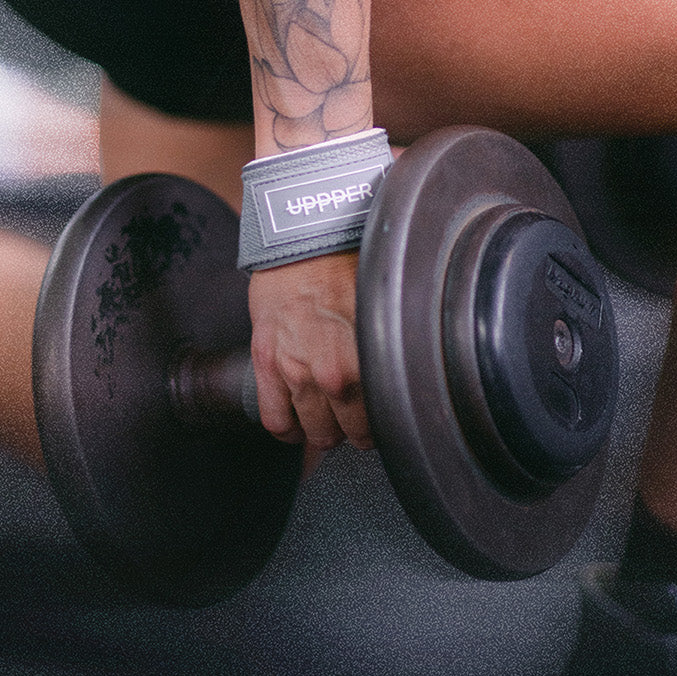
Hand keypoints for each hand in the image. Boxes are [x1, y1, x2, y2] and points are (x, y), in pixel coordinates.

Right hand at [248, 249, 372, 450]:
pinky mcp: (266, 367)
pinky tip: (299, 424)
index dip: (390, 418)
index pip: (386, 419)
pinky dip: (289, 431)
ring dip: (328, 430)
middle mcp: (331, 374)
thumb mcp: (382, 308)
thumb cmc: (346, 265)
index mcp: (367, 360)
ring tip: (334, 417)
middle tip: (363, 413)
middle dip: (360, 428)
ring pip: (316, 434)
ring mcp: (294, 373)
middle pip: (352, 434)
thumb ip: (391, 348)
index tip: (389, 412)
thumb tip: (410, 371)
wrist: (301, 241)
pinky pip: (276, 421)